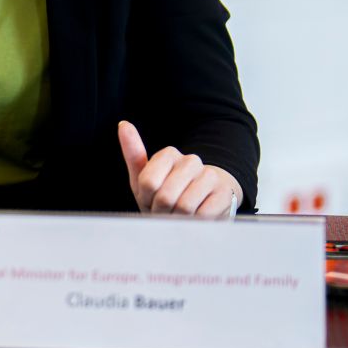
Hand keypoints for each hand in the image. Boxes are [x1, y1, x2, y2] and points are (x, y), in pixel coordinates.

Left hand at [117, 121, 240, 217]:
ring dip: (178, 219)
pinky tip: (195, 218)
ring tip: (178, 216)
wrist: (197, 210)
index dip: (147, 199)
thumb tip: (123, 124)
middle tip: (164, 212)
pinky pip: (203, 214)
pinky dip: (194, 222)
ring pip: (185, 206)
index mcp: (168, 154)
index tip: (150, 200)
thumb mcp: (143, 178)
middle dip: (161, 211)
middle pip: (166, 196)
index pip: (148, 183)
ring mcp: (210, 176)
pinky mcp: (225, 194)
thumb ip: (133, 153)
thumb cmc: (165, 195)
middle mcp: (191, 161)